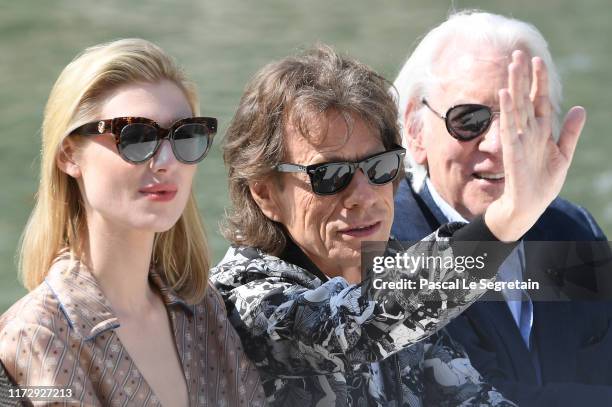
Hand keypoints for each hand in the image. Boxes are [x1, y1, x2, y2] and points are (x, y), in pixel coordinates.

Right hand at [485, 50, 585, 240]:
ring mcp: (518, 139)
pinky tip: (506, 93)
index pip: (539, 100)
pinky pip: (508, 126)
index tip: (538, 60)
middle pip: (525, 98)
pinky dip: (507, 110)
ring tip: (513, 65)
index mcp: (540, 131)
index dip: (539, 81)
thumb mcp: (564, 154)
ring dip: (514, 85)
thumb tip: (580, 108)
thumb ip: (570, 132)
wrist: (530, 206)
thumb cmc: (543, 182)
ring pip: (516, 106)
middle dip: (522, 76)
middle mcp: (528, 131)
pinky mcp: (512, 150)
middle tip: (519, 54)